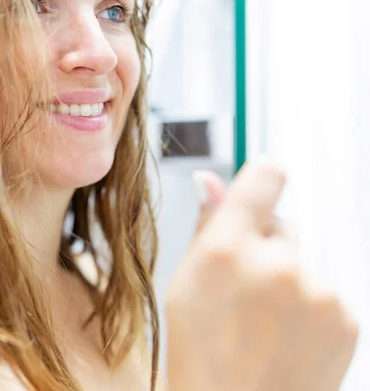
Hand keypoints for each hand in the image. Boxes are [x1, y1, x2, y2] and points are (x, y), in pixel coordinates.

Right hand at [164, 159, 358, 390]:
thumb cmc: (201, 354)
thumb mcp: (185, 285)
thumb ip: (206, 226)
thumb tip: (209, 180)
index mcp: (226, 252)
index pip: (265, 177)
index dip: (262, 181)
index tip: (260, 192)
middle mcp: (277, 266)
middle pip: (284, 225)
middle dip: (266, 247)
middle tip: (245, 293)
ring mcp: (318, 294)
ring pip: (305, 262)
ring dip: (289, 280)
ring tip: (266, 325)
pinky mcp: (347, 319)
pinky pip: (327, 291)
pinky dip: (310, 308)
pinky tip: (288, 338)